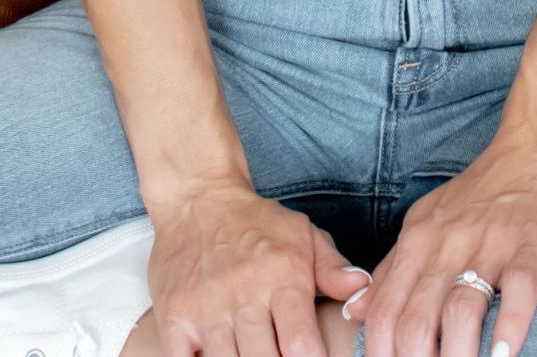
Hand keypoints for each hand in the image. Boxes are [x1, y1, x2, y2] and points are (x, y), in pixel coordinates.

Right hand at [146, 176, 372, 356]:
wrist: (198, 196)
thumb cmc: (255, 222)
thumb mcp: (303, 235)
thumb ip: (333, 268)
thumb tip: (361, 292)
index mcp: (282, 277)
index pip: (300, 345)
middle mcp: (244, 294)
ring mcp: (206, 308)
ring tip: (252, 351)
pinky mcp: (174, 317)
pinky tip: (216, 356)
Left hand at [342, 136, 536, 356]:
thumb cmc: (485, 192)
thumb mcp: (429, 221)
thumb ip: (394, 267)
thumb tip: (354, 313)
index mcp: (418, 239)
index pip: (384, 310)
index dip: (378, 356)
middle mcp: (448, 242)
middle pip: (417, 318)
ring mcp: (490, 244)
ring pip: (461, 310)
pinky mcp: (531, 247)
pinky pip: (517, 292)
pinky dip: (510, 329)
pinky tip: (504, 355)